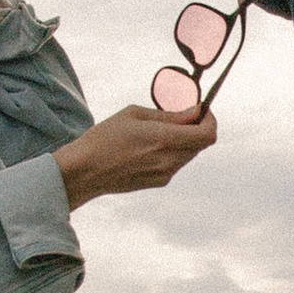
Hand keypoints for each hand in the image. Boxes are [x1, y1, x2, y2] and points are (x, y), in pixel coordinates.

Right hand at [54, 105, 218, 206]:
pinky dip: (171, 152)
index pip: (207, 135)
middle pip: (200, 144)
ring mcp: (164, 175)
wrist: (84, 171)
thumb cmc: (104, 138)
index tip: (200, 109)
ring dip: (182, 140)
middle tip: (178, 115)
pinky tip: (148, 146)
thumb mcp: (134, 115)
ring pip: (188, 154)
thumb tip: (194, 113)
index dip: (209, 120)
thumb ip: (169, 115)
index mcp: (165, 140)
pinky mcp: (157, 183)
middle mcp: (170, 161)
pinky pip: (175, 164)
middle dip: (195, 128)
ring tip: (157, 131)